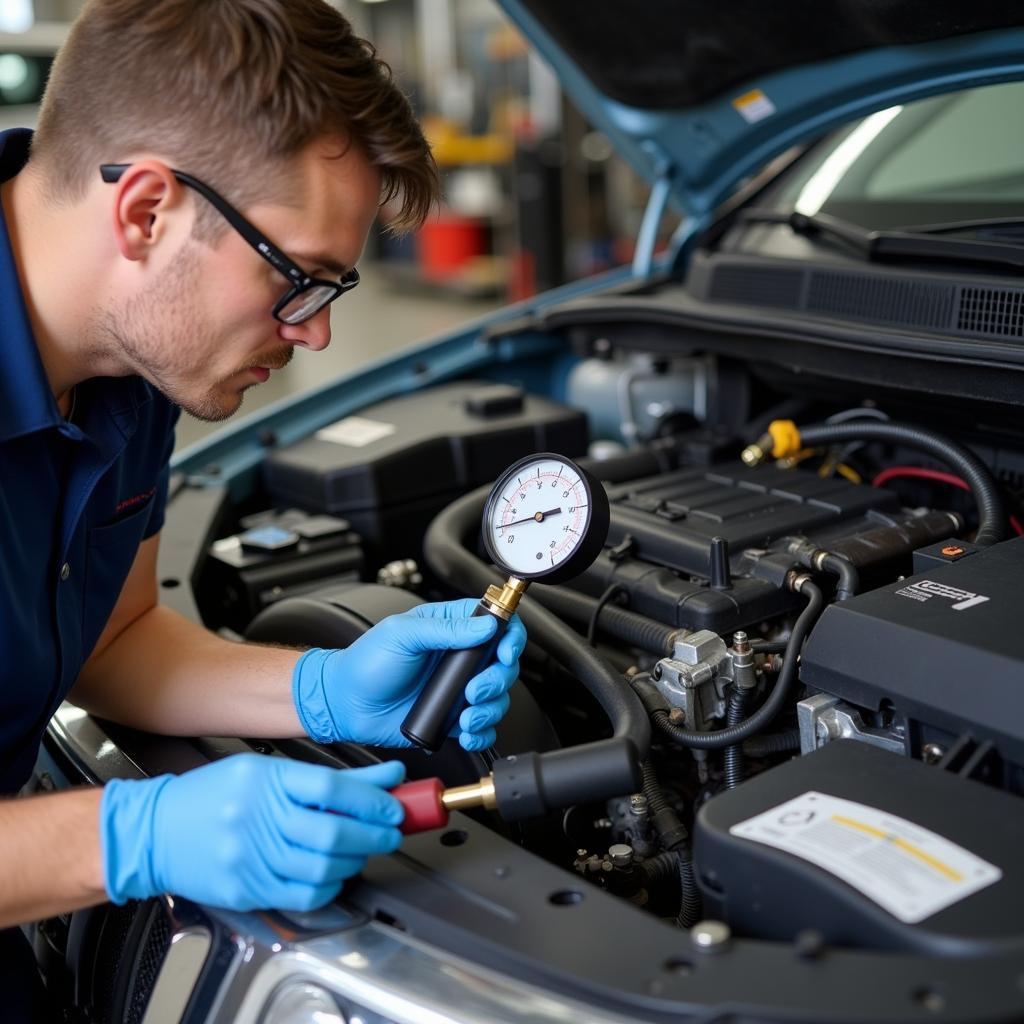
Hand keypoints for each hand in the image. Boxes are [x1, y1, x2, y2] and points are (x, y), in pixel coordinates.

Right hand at [101, 756, 404, 910]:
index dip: (371, 799)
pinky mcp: (245, 888)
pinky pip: (302, 895)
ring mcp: (250, 857)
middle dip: (373, 834)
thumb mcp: (268, 771)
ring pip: (321, 867)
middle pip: (332, 833)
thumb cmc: (213, 795)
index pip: (331, 789)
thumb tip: (386, 777)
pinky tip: (335, 874)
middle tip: (389, 831)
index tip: (392, 805)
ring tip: (364, 850)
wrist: (154, 831)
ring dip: (355, 861)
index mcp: (266, 781)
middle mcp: (258, 818)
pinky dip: (329, 886)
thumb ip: (330, 778)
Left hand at [292, 598, 525, 750]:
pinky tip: (466, 733)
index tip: (504, 653)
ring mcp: (457, 689)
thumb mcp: (403, 635)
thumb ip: (446, 629)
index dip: (509, 637)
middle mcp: (458, 658)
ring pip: (497, 698)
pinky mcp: (452, 717)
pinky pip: (481, 726)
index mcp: (450, 628)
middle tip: (473, 691)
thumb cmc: (365, 664)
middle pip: (503, 665)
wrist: (345, 705)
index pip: (496, 624)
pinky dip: (481, 733)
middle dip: (496, 681)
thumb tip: (484, 626)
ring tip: (465, 716)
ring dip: (489, 710)